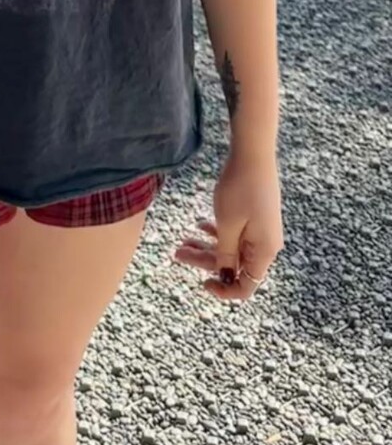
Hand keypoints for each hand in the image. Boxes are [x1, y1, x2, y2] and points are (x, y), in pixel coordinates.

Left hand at [172, 147, 283, 300]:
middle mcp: (266, 244)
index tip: (202, 283)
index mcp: (264, 251)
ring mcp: (261, 230)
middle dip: (205, 262)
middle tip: (178, 253)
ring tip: (182, 240)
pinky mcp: (255, 217)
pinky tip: (200, 226)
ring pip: (231, 248)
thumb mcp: (228, 225)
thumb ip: (225, 255)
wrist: (253, 153)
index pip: (247, 286)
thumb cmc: (240, 188)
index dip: (224, 290)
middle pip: (234, 266)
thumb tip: (226, 278)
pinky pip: (235, 234)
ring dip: (207, 247)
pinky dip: (217, 233)